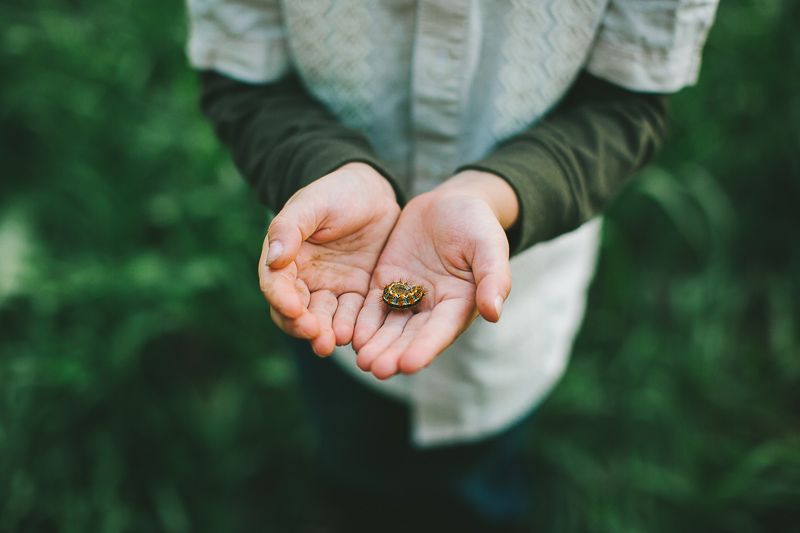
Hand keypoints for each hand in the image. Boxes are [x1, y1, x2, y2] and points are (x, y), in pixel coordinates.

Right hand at [259, 163, 399, 355]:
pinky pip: (353, 316)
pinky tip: (358, 336)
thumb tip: (273, 258)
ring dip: (327, 333)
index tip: (294, 310)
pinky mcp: (358, 294)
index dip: (283, 300)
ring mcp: (332, 289)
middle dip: (305, 326)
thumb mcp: (311, 203)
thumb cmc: (336, 192)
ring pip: (324, 319)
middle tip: (317, 337)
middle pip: (297, 313)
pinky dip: (353, 328)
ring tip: (336, 341)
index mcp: (285, 259)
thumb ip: (290, 228)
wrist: (373, 193)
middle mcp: (304, 280)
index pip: (277, 285)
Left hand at [352, 171, 518, 378]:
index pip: (441, 330)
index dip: (425, 348)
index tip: (409, 365)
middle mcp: (433, 307)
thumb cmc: (477, 223)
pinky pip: (373, 306)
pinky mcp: (386, 282)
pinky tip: (352, 337)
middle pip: (411, 336)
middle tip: (377, 370)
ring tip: (363, 362)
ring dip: (377, 345)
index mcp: (460, 303)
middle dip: (394, 353)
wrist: (451, 202)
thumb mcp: (489, 245)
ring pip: (390, 327)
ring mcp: (408, 296)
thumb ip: (493, 278)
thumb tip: (494, 313)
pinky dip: (364, 322)